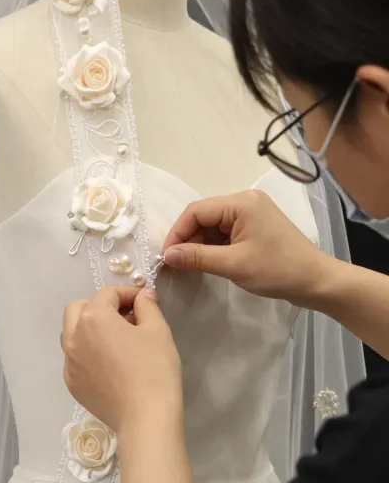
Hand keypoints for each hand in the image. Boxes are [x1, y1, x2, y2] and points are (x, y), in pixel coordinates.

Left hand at [62, 286, 182, 434]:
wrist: (145, 418)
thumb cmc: (155, 370)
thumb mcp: (158, 331)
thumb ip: (147, 307)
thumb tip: (143, 295)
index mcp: (93, 318)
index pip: (107, 295)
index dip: (127, 294)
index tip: (143, 302)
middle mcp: (73, 337)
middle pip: (78, 309)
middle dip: (99, 307)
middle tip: (124, 318)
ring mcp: (69, 363)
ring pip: (72, 334)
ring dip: (89, 329)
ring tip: (115, 341)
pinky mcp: (72, 384)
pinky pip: (75, 359)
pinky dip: (87, 353)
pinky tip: (109, 365)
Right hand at [163, 189, 329, 306]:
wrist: (316, 281)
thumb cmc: (278, 270)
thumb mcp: (234, 265)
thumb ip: (197, 258)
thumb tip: (167, 255)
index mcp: (241, 202)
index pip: (196, 211)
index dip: (176, 234)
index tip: (166, 258)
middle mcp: (245, 201)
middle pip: (203, 217)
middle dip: (187, 240)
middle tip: (175, 266)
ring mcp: (251, 214)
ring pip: (212, 226)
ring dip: (198, 246)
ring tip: (188, 267)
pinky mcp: (254, 228)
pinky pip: (224, 234)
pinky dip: (212, 248)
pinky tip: (206, 263)